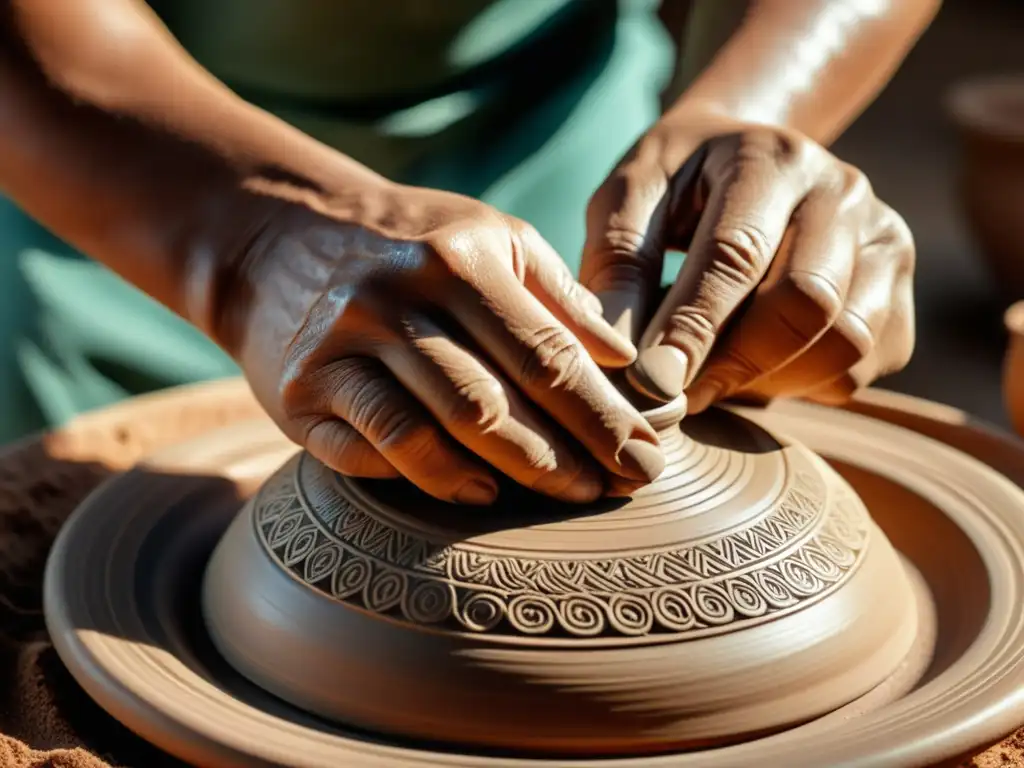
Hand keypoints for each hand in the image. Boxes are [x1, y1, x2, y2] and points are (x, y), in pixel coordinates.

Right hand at [219, 180, 663, 504]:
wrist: (275, 235)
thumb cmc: (409, 242)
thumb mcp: (488, 239)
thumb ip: (558, 295)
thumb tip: (627, 361)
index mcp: (457, 259)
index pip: (546, 353)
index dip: (603, 414)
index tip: (647, 457)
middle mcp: (396, 301)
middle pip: (496, 401)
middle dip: (568, 455)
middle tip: (620, 490)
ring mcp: (341, 349)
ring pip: (436, 429)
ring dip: (508, 472)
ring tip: (565, 496)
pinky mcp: (299, 395)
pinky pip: (370, 449)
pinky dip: (429, 476)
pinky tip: (477, 492)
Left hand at [580, 113, 914, 411]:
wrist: (748, 159)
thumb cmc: (678, 184)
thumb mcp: (630, 197)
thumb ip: (617, 263)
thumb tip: (614, 349)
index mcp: (770, 158)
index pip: (736, 254)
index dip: (692, 327)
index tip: (651, 383)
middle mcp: (844, 192)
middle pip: (807, 302)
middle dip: (734, 362)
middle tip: (675, 392)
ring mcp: (884, 241)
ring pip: (844, 343)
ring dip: (769, 380)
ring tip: (713, 374)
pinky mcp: (898, 293)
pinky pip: (859, 370)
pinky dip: (802, 386)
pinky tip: (758, 366)